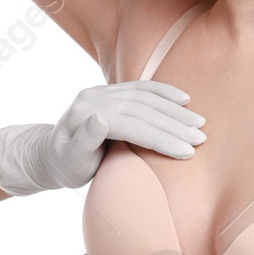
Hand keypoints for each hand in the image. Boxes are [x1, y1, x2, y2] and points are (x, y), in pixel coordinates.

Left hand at [0, 81, 206, 195]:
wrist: (52, 154)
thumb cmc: (64, 166)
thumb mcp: (70, 163)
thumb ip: (83, 143)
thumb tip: (100, 120)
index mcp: (84, 113)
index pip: (130, 125)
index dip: (159, 137)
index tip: (185, 151)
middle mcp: (94, 97)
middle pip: (141, 109)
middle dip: (174, 124)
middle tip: (201, 138)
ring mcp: (103, 91)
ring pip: (145, 97)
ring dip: (175, 109)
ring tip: (200, 123)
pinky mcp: (111, 92)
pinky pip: (142, 88)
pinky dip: (164, 92)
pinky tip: (184, 98)